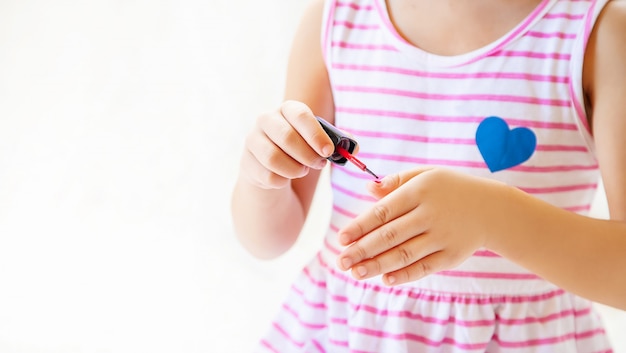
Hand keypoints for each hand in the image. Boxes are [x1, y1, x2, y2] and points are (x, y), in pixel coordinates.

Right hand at [239, 100, 334, 188]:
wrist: (273, 168)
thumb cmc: (301, 150)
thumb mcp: (319, 143)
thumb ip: (338, 143)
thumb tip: (355, 149)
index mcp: (287, 109)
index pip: (300, 115)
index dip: (316, 134)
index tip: (328, 151)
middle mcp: (266, 120)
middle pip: (287, 137)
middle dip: (308, 155)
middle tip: (320, 164)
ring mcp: (253, 140)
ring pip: (274, 158)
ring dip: (295, 169)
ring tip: (302, 170)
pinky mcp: (246, 162)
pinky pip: (268, 176)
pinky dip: (282, 181)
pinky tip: (286, 177)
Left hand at [336, 167, 509, 285]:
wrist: (492, 209)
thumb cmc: (450, 189)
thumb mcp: (426, 175)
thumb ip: (396, 182)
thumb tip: (367, 188)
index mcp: (421, 191)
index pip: (384, 211)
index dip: (361, 226)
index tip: (341, 238)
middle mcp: (431, 214)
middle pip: (390, 235)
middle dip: (363, 250)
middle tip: (341, 261)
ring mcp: (442, 237)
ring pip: (405, 254)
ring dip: (378, 265)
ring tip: (356, 273)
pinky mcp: (452, 255)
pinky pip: (424, 267)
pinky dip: (405, 274)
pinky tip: (385, 279)